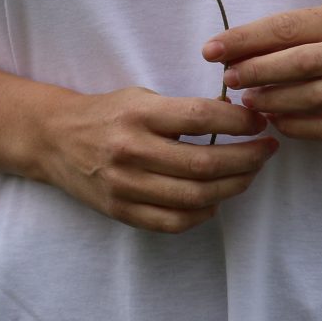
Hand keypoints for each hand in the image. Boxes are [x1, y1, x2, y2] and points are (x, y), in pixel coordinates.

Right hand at [26, 84, 276, 233]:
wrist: (54, 140)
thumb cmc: (109, 115)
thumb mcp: (142, 98)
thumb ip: (184, 110)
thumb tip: (240, 118)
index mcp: (139, 114)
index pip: (201, 117)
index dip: (239, 121)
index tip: (260, 122)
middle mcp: (131, 150)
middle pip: (203, 163)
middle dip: (246, 159)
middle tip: (266, 151)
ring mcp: (125, 185)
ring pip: (194, 197)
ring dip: (232, 187)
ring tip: (248, 174)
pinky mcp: (121, 211)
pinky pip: (172, 222)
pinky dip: (201, 214)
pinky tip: (215, 201)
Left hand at [204, 3, 321, 142]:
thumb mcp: (302, 33)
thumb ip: (266, 40)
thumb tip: (218, 51)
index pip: (288, 28)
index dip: (246, 39)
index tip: (211, 51)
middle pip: (304, 62)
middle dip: (259, 70)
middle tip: (229, 79)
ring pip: (314, 97)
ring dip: (274, 100)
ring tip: (247, 101)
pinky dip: (295, 126)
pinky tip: (273, 121)